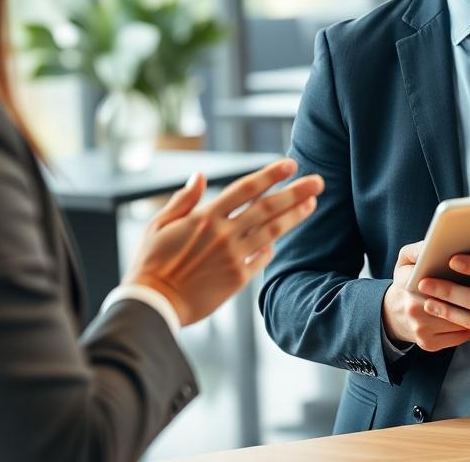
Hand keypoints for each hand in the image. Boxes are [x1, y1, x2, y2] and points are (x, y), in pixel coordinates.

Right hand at [123, 159, 323, 326]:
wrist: (154, 305)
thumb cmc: (151, 263)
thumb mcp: (159, 224)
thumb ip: (183, 199)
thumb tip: (199, 175)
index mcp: (205, 217)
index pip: (245, 188)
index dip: (270, 174)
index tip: (289, 164)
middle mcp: (224, 234)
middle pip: (268, 208)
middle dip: (295, 192)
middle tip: (318, 181)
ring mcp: (233, 257)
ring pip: (272, 231)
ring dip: (294, 216)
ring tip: (312, 204)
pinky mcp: (237, 280)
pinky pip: (262, 258)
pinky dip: (272, 247)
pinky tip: (280, 238)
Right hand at [382, 241, 469, 351]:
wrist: (393, 313)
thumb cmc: (406, 282)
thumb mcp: (405, 260)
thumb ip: (418, 249)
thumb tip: (435, 244)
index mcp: (406, 283)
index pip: (438, 280)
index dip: (460, 277)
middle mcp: (412, 308)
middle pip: (453, 304)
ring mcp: (420, 329)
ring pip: (460, 322)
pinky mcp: (428, 344)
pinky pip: (459, 336)